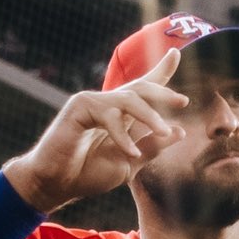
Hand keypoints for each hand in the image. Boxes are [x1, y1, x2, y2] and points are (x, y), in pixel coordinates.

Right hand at [3, 50, 187, 213]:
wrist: (56, 185)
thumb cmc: (87, 174)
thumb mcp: (130, 163)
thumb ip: (152, 147)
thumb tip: (179, 131)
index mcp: (121, 115)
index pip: (143, 89)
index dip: (160, 72)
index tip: (176, 53)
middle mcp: (108, 105)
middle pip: (141, 88)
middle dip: (163, 91)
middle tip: (182, 100)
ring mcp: (93, 102)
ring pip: (129, 99)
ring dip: (150, 115)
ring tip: (163, 131)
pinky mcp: (79, 107)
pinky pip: (109, 116)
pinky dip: (122, 135)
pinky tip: (130, 152)